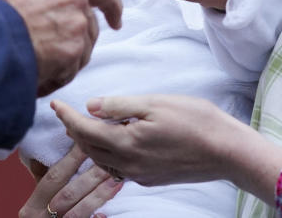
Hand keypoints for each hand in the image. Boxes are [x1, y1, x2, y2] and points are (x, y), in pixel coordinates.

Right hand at [0, 0, 122, 95]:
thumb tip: (33, 5)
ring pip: (82, 52)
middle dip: (77, 43)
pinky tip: (32, 77)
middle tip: (54, 54)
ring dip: (64, 62)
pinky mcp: (72, 52)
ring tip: (33, 65)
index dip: (112, 6)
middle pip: (91, 26)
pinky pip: (69, 72)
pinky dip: (53, 79)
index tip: (116, 21)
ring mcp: (77, 26)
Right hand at [19, 145, 122, 217]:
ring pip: (80, 211)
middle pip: (69, 193)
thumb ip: (42, 180)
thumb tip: (48, 150)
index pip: (53, 177)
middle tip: (108, 158)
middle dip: (91, 175)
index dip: (71, 159)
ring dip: (100, 194)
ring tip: (116, 179)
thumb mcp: (37, 202)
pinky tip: (108, 210)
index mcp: (32, 207)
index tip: (87, 142)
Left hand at [51, 95, 281, 201]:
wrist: (226, 151)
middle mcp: (128, 164)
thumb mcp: (154, 103)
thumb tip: (91, 106)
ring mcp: (139, 174)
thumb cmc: (195, 120)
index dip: (67, 116)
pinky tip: (111, 142)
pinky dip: (106, 153)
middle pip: (88, 148)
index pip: (84, 130)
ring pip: (101, 160)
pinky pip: (117, 167)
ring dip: (88, 144)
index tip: (55, 103)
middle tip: (65, 113)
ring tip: (82, 126)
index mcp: (126, 143)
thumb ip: (119, 105)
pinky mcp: (150, 178)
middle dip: (73, 130)